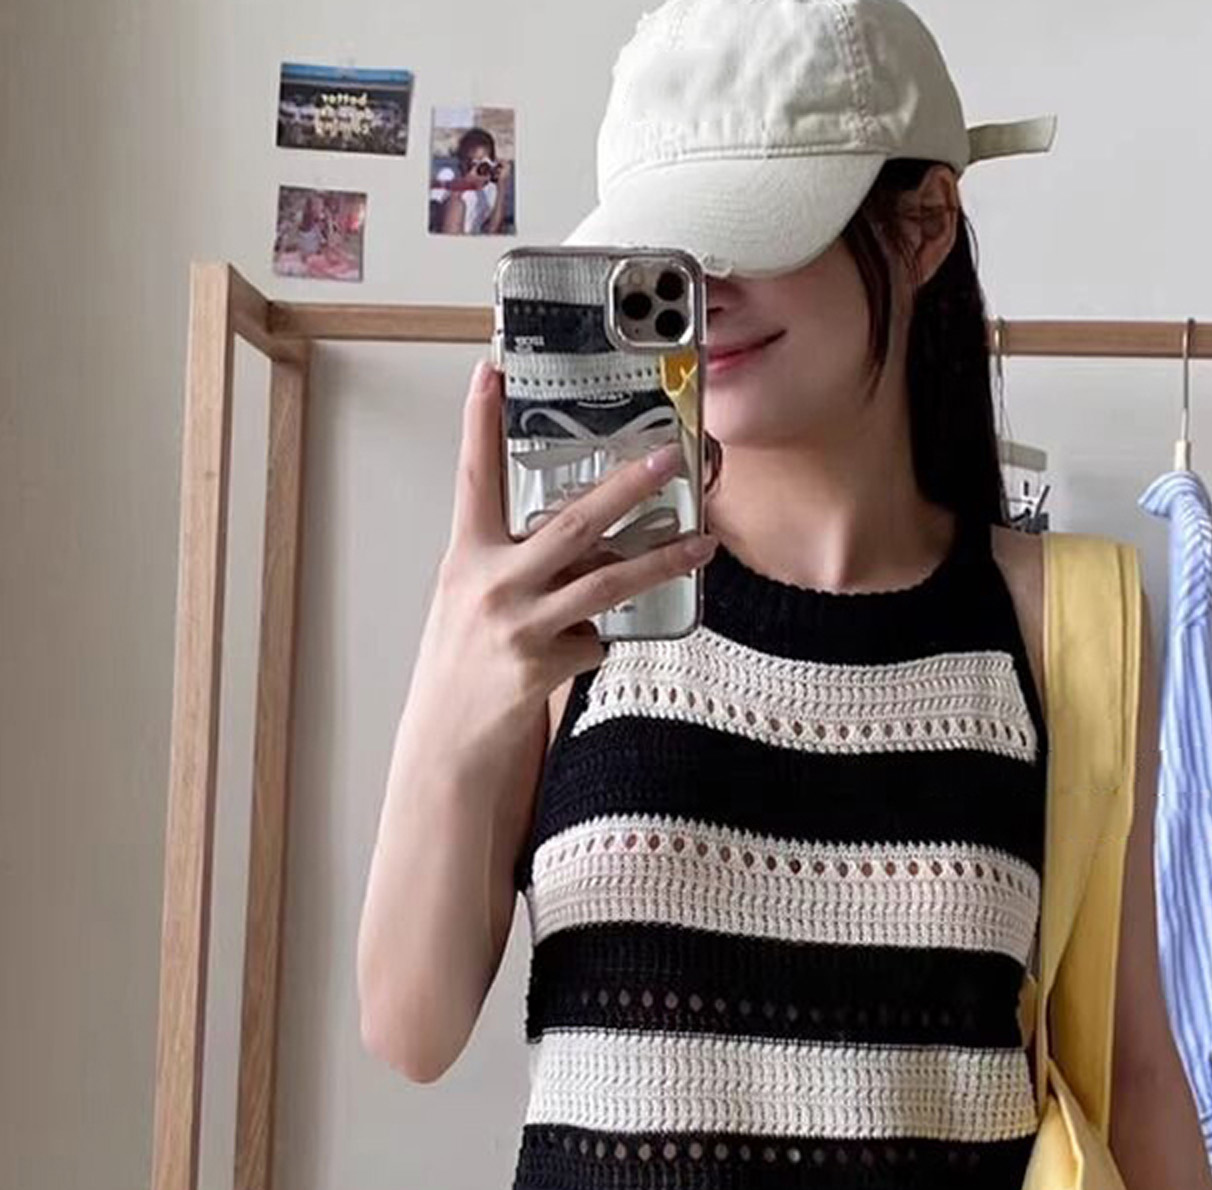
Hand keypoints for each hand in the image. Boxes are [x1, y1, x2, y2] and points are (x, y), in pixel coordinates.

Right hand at [403, 358, 716, 782]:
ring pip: (607, 582)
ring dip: (662, 561)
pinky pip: (597, 639)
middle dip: (626, 487)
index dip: (480, 423)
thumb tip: (583, 539)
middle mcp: (491, 583)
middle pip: (572, 523)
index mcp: (467, 556)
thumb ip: (519, 564)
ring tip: (703, 544)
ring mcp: (519, 624)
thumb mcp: (475, 599)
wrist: (450, 739)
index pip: (473, 477)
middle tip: (667, 459)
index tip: (492, 370)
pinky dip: (599, 640)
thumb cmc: (465, 662)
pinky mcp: (545, 664)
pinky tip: (577, 650)